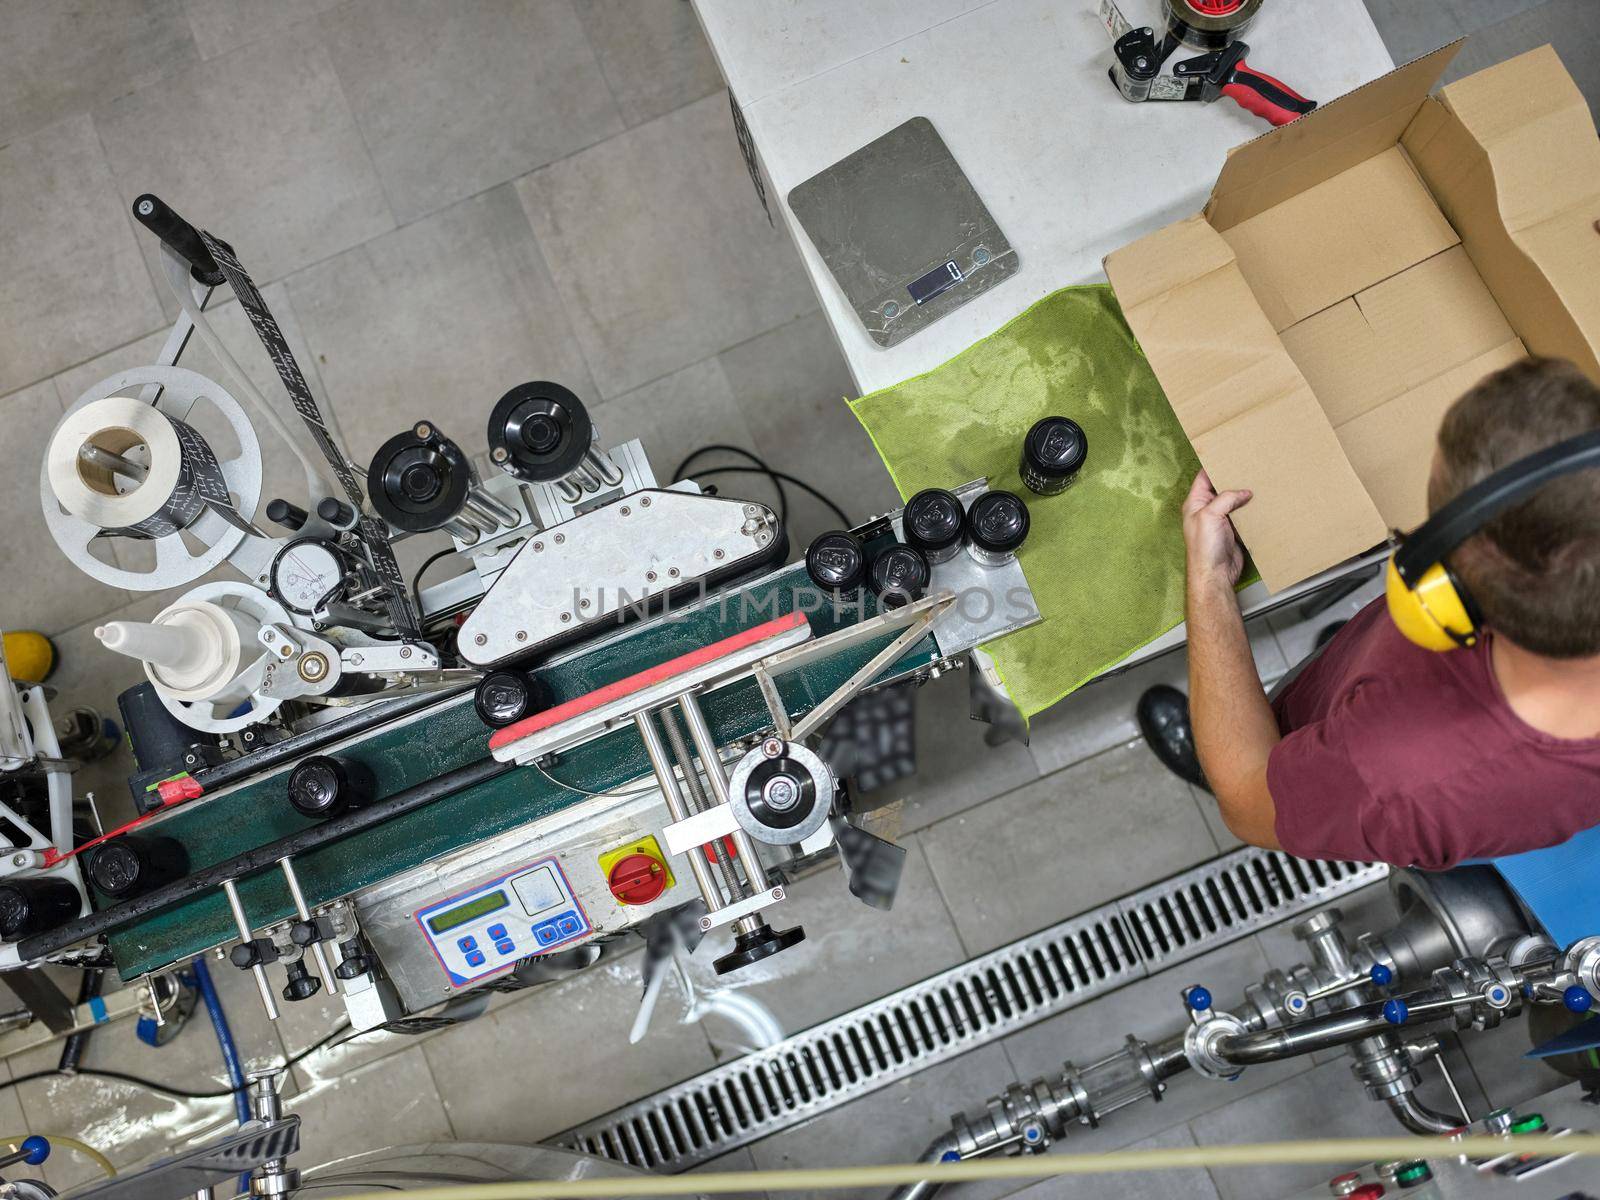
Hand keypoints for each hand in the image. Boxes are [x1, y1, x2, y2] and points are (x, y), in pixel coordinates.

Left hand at [1183, 470, 1252, 587]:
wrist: (1215, 574)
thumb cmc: (1204, 547)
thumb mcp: (1210, 515)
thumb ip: (1226, 499)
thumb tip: (1244, 492)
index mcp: (1195, 502)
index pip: (1204, 477)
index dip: (1215, 465)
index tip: (1229, 453)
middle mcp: (1207, 509)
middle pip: (1222, 488)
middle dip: (1234, 478)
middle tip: (1250, 465)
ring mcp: (1221, 520)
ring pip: (1234, 501)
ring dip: (1245, 494)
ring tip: (1259, 480)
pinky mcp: (1233, 530)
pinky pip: (1243, 515)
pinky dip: (1251, 509)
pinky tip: (1262, 501)